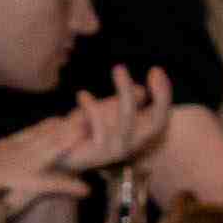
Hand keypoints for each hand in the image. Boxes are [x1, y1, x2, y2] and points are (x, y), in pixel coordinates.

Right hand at [0, 115, 89, 217]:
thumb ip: (0, 160)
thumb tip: (6, 158)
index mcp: (5, 146)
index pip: (33, 131)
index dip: (51, 126)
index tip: (65, 119)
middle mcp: (15, 151)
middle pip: (47, 134)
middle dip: (68, 126)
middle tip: (89, 117)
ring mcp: (21, 165)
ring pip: (52, 149)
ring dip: (71, 142)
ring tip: (90, 135)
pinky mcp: (25, 184)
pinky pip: (52, 184)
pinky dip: (69, 186)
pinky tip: (85, 189)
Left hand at [52, 68, 173, 170]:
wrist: (58, 154)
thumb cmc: (84, 130)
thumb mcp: (107, 111)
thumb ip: (125, 102)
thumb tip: (141, 91)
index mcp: (136, 135)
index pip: (160, 118)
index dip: (164, 95)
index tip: (156, 70)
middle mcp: (131, 145)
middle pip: (156, 123)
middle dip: (157, 95)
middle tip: (133, 68)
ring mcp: (116, 151)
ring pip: (128, 121)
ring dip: (126, 92)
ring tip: (119, 68)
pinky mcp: (96, 153)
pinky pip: (100, 127)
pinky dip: (92, 107)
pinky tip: (82, 95)